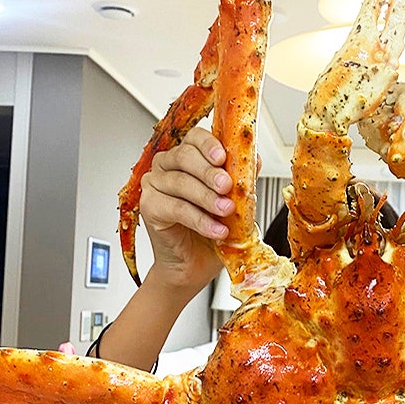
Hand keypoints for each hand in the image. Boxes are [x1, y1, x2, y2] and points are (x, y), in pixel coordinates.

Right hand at [139, 126, 234, 295]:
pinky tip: (216, 230)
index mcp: (188, 157)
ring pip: (180, 182)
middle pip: (184, 156)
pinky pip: (175, 208)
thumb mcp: (235, 202)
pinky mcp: (149, 207)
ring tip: (226, 211)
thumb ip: (242, 179)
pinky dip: (199, 220)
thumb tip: (255, 158)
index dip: (208, 144)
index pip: (194, 138)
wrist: (196, 265)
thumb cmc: (213, 231)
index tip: (223, 157)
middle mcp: (167, 166)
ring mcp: (154, 185)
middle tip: (227, 187)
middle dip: (209, 172)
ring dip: (207, 198)